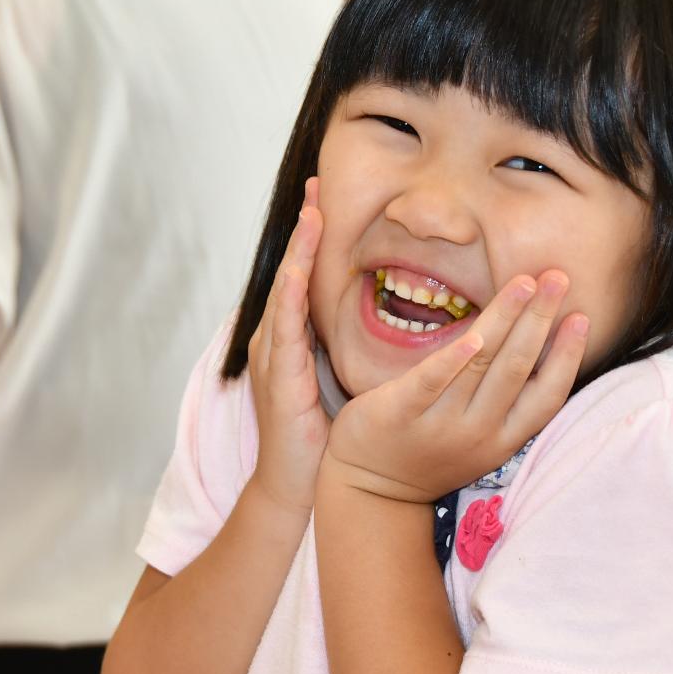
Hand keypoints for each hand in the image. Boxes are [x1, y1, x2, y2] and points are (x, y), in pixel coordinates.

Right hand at [246, 178, 331, 516]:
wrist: (300, 487)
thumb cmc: (324, 440)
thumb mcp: (340, 383)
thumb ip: (352, 350)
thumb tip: (399, 321)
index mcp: (296, 342)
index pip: (306, 279)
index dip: (315, 240)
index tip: (328, 200)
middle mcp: (279, 341)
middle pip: (290, 272)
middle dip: (302, 229)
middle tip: (315, 186)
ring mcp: (274, 356)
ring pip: (284, 289)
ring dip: (296, 250)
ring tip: (309, 213)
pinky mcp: (278, 375)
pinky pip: (285, 326)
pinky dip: (293, 294)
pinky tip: (300, 270)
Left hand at [322, 271, 587, 504]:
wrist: (370, 489)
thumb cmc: (430, 449)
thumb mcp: (479, 435)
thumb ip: (503, 398)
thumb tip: (534, 342)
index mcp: (502, 438)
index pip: (546, 397)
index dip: (567, 357)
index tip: (581, 317)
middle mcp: (477, 433)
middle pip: (516, 369)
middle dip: (540, 320)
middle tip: (557, 278)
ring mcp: (439, 424)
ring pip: (481, 366)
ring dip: (506, 319)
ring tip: (525, 283)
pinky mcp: (399, 413)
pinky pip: (430, 383)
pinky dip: (453, 360)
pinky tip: (473, 335)